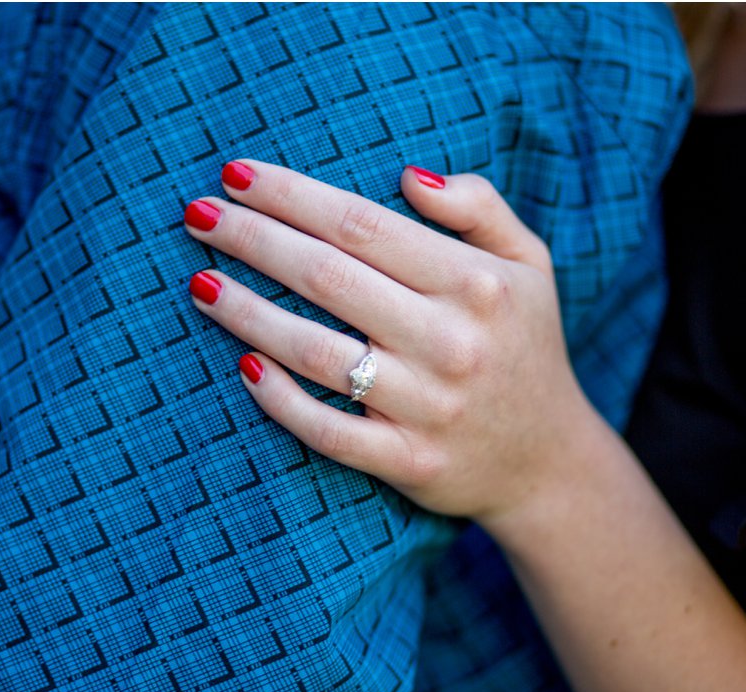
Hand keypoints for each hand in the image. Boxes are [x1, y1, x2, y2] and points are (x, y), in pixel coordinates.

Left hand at [183, 160, 598, 522]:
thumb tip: (407, 176)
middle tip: (198, 215)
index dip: (292, 195)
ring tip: (200, 283)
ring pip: (316, 353)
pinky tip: (242, 366)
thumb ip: (479, 206)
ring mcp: (428, 407)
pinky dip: (280, 399)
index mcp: (476, 283)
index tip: (237, 174)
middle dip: (252, 239)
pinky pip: (327, 431)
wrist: (547, 460)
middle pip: (327, 277)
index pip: (362, 224)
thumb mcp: (528, 262)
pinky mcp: (407, 462)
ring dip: (248, 314)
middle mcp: (451, 342)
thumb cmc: (523, 344)